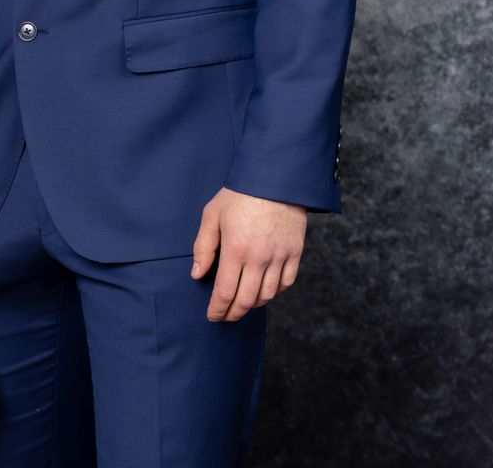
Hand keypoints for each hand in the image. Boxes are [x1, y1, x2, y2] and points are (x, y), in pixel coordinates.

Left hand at [190, 188, 307, 321]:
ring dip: (253, 305)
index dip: (217, 310)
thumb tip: (198, 274)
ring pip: (267, 295)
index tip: (212, 316)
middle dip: (233, 313)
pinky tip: (264, 291)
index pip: (225, 293)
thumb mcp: (212, 215)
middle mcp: (259, 258)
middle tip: (225, 316)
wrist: (275, 176)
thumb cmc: (240, 194)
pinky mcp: (295, 252)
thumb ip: (203, 247)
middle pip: (246, 300)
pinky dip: (275, 292)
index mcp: (236, 250)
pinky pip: (286, 283)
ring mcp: (279, 256)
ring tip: (242, 305)